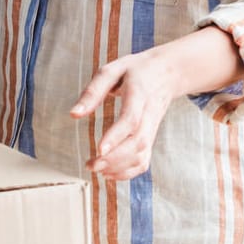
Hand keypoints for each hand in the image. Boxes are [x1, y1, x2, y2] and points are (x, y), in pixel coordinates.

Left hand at [71, 50, 178, 180]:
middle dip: (115, 158)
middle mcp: (149, 113)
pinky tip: (110, 173)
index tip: (99, 150)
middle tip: (92, 165)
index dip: (116, 136)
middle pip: (137, 141)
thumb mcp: (112, 70)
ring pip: (142, 153)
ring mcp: (152, 127)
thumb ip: (93, 91)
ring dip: (120, 167)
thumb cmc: (136, 70)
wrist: (169, 72)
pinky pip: (145, 159)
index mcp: (139, 93)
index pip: (131, 119)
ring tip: (96, 169)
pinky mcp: (151, 136)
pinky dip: (129, 171)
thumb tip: (74, 114)